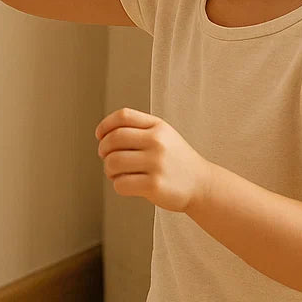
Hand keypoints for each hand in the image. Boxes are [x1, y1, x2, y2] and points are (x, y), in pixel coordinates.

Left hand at [96, 107, 211, 214]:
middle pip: (114, 139)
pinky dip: (117, 185)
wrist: (202, 184)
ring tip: (116, 173)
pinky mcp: (154, 185)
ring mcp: (156, 164)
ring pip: (113, 162)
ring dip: (108, 169)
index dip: (105, 125)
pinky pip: (121, 184)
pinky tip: (126, 184)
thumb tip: (104, 134)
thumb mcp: (163, 135)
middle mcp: (157, 142)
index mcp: (158, 127)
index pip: (123, 116)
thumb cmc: (176, 160)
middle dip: (103, 149)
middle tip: (105, 157)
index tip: (99, 135)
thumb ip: (138, 129)